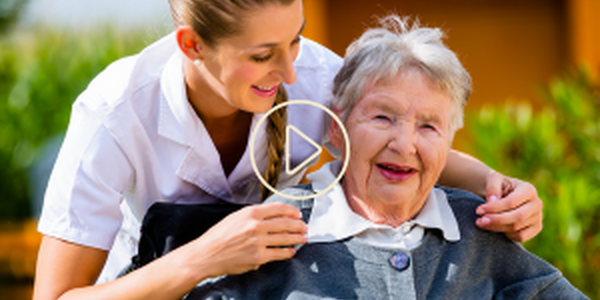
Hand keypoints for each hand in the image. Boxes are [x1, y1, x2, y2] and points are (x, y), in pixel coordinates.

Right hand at [183, 202, 307, 277]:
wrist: (206, 254)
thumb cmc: (219, 236)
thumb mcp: (235, 217)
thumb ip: (253, 216)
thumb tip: (273, 216)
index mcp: (250, 212)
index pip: (278, 208)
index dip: (292, 211)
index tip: (298, 214)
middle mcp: (255, 225)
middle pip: (285, 223)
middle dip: (298, 225)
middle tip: (304, 227)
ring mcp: (258, 242)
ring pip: (285, 239)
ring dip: (297, 238)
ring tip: (303, 238)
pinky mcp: (258, 257)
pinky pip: (278, 254)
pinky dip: (288, 252)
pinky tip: (291, 251)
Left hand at [475, 171, 542, 241]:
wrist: (504, 194)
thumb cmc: (499, 185)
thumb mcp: (493, 179)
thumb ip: (492, 187)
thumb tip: (492, 201)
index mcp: (529, 189)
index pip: (511, 202)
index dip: (494, 208)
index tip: (479, 210)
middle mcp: (537, 203)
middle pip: (517, 217)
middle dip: (496, 220)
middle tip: (480, 221)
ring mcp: (538, 217)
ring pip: (516, 228)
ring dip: (496, 228)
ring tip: (482, 223)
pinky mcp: (535, 228)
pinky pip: (520, 236)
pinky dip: (506, 234)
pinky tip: (495, 227)